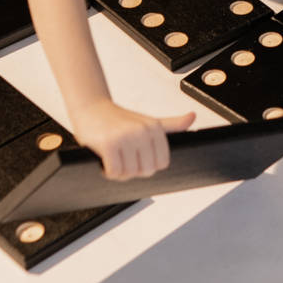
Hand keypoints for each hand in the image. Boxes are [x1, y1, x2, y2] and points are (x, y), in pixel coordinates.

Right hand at [70, 98, 194, 179]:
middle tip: (122, 157)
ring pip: (129, 174)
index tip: (136, 156)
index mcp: (155, 127)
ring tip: (112, 156)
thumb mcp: (148, 121)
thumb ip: (172, 124)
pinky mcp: (109, 144)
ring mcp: (126, 137)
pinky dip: (107, 171)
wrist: (91, 107)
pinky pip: (114, 172)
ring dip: (118, 172)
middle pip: (146, 171)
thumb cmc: (118, 118)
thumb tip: (192, 118)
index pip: (161, 164)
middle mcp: (142, 131)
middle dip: (132, 170)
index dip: (147, 165)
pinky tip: (104, 160)